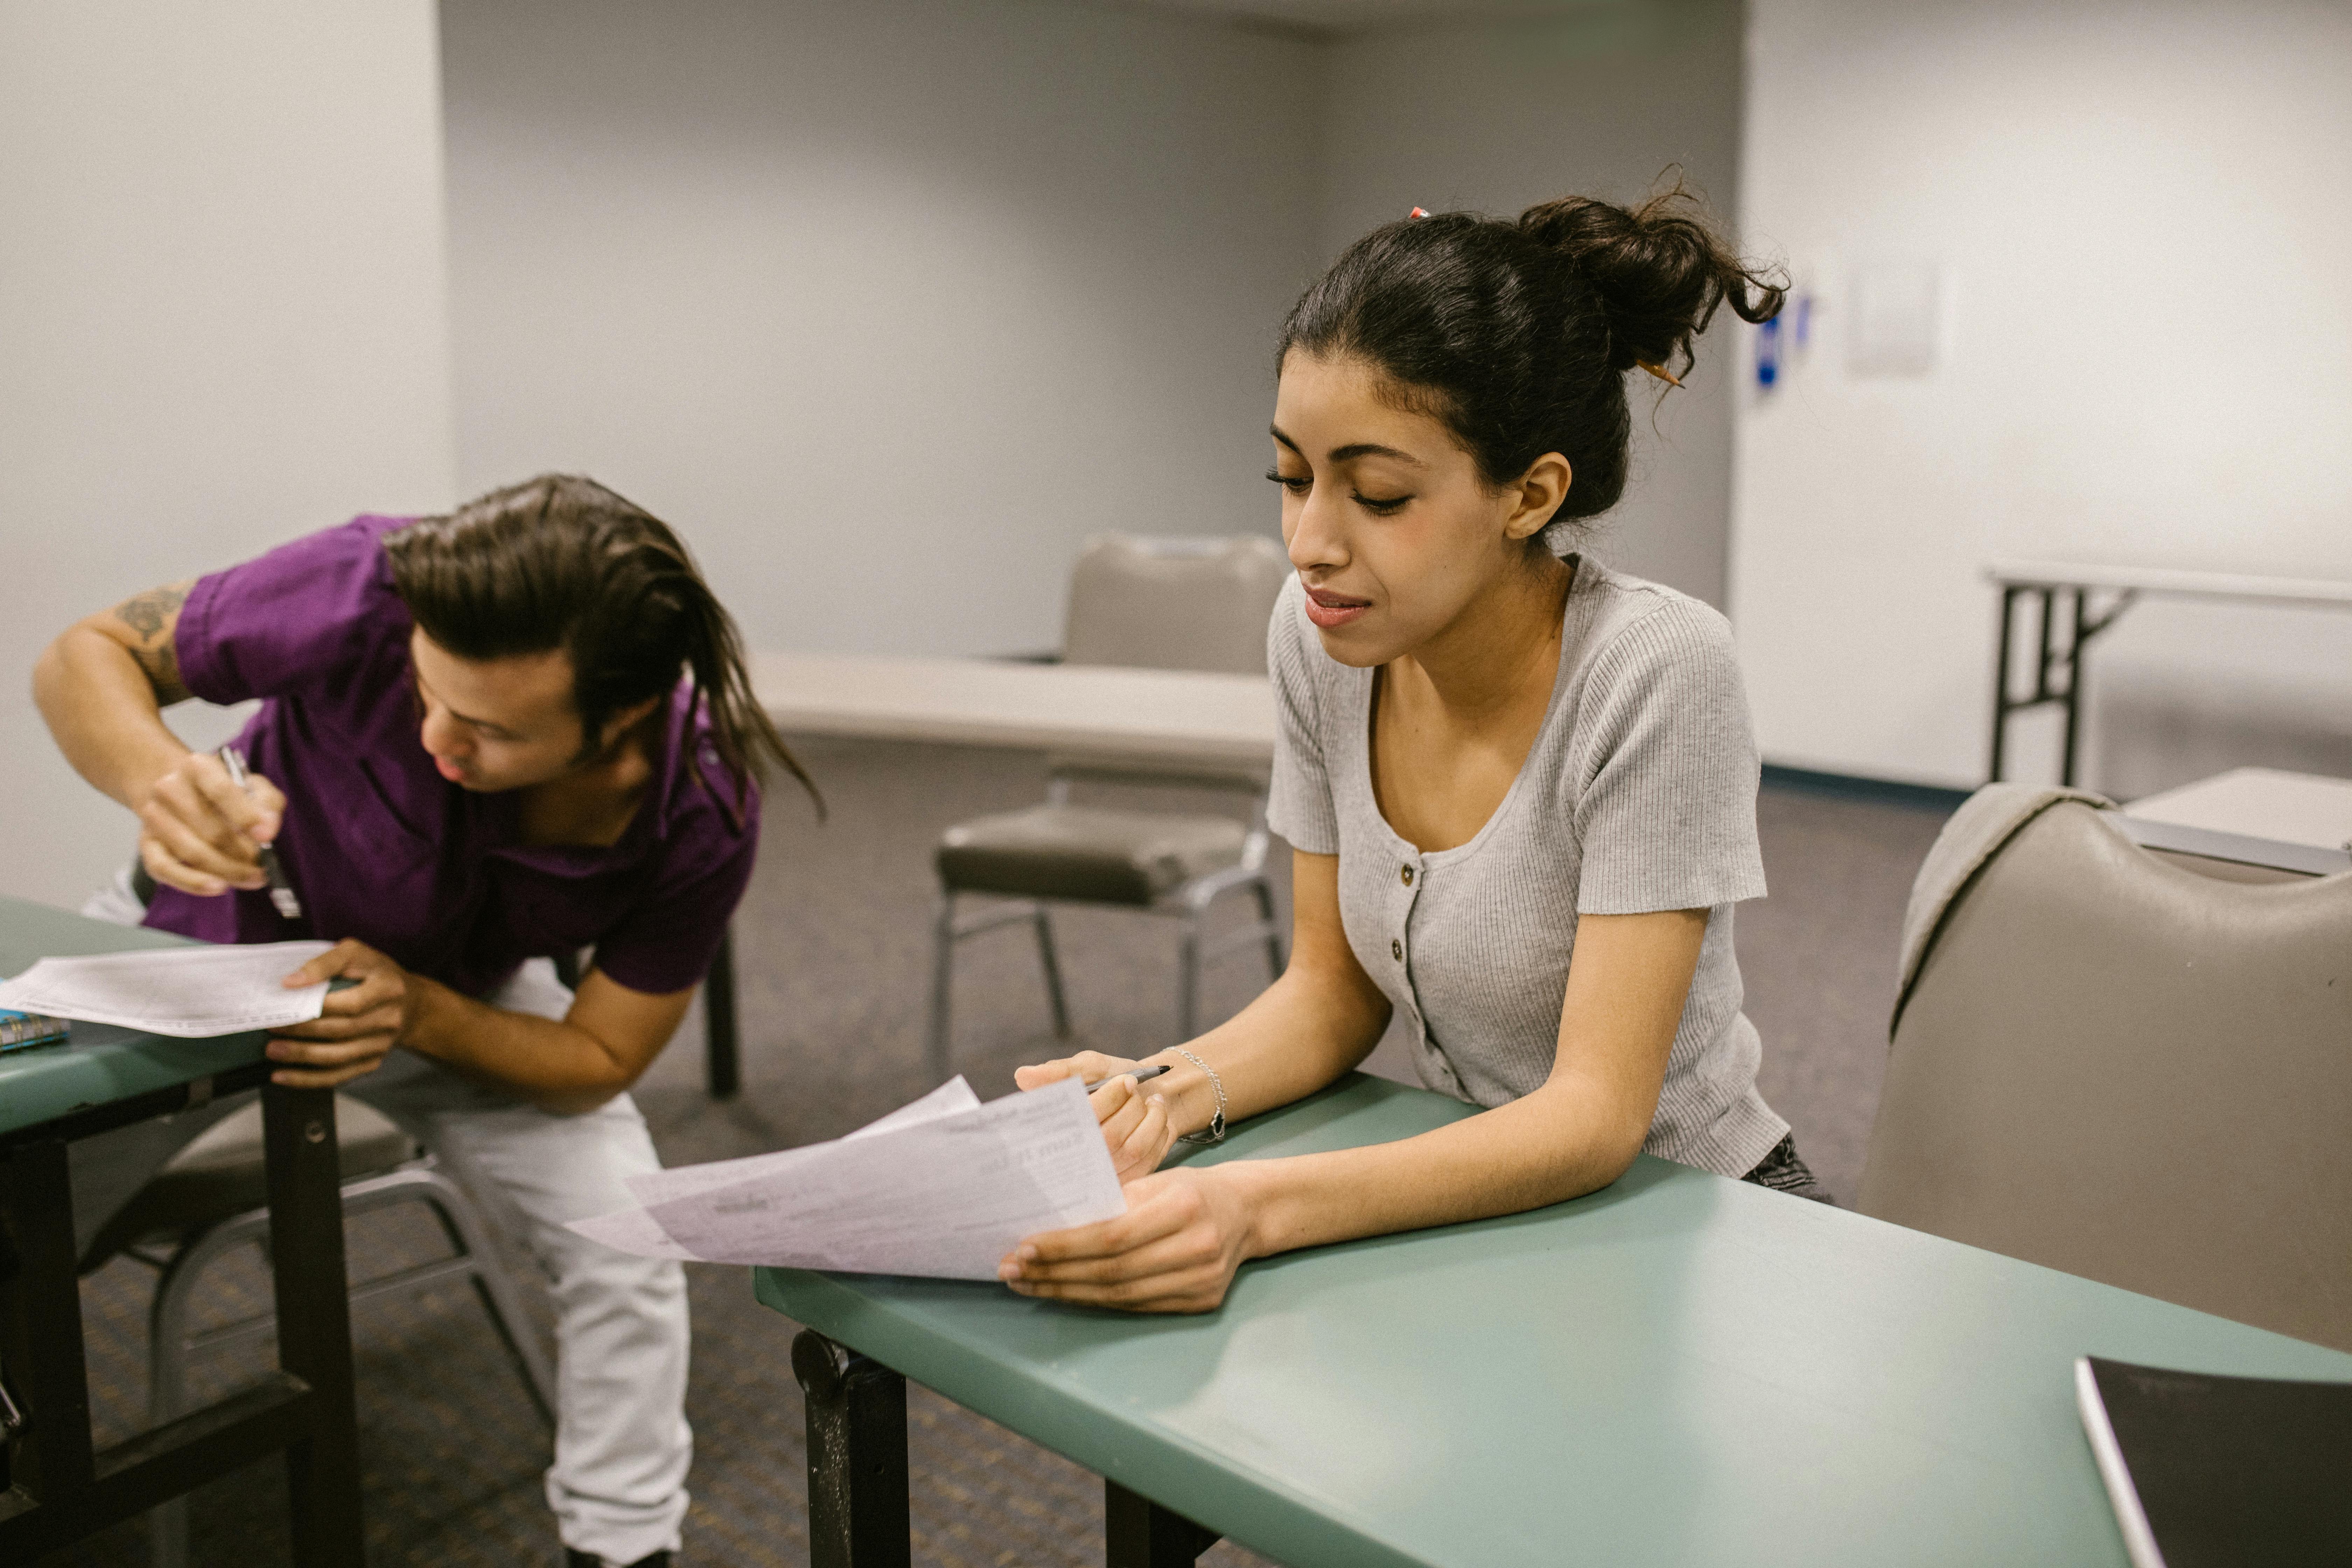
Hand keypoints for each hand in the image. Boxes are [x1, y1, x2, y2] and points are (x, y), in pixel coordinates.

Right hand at [135, 751, 283, 897]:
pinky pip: (165, 869)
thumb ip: (266, 803)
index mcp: (198, 766)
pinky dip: (193, 882)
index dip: (246, 816)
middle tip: (263, 866)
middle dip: (243, 854)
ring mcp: (153, 816)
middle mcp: (169, 788)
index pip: (221, 792)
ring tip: (252, 878)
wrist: (175, 787)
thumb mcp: (251, 784)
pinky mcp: (146, 843)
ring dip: (227, 871)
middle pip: (211, 830)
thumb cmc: (220, 790)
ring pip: (192, 852)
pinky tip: (219, 886)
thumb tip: (267, 831)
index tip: (266, 837)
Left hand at [266, 939, 412, 1087]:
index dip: (317, 1007)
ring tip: (272, 1051)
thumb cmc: (374, 973)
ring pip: (338, 1058)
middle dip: (302, 1032)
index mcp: (388, 988)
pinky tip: (281, 1076)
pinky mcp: (373, 1062)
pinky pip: (339, 1076)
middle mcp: (389, 1019)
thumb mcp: (355, 953)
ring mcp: (382, 1045)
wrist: (410, 1003)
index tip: (285, 1004)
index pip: (351, 1004)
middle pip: (342, 1031)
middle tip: (269, 1029)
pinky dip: (308, 1079)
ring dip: (301, 1058)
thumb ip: (324, 963)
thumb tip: (289, 983)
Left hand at [998, 1166, 1254, 1313]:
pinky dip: (1095, 1301)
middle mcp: (1195, 1247)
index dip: (1064, 1245)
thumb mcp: (1156, 1180)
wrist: (1247, 1211)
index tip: (1024, 1247)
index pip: (1111, 1235)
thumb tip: (1051, 1225)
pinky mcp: (1199, 1302)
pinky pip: (1135, 1306)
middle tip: (1012, 1271)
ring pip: (1119, 1295)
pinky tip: (1065, 1292)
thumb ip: (1112, 1202)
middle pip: (1111, 1270)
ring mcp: (1200, 1281)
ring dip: (1067, 1292)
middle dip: (1054, 1273)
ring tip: (1028, 1285)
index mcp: (1182, 1207)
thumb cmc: (1191, 1189)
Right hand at [1015, 1050, 1176, 1182]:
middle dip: (1131, 1107)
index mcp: (1061, 1127)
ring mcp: (1105, 1171)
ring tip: (1153, 1101)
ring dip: (1151, 1119)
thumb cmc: (1113, 1079)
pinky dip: (1160, 1133)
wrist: (1150, 1092)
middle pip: (1110, 1137)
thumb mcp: (1088, 1067)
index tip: (1126, 1080)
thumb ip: (1060, 1072)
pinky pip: (1150, 1160)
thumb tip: (1022, 1076)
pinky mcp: (1128, 1179)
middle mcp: (1079, 1156)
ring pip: (1134, 1148)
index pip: (1083, 1119)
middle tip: (1136, 1089)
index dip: (1108, 1099)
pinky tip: (1158, 1118)